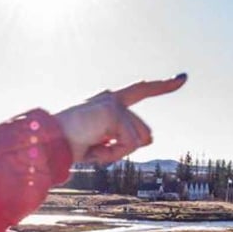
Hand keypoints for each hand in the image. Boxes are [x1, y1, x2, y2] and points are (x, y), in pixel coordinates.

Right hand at [53, 73, 186, 164]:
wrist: (49, 144)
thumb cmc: (70, 146)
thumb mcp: (101, 144)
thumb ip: (123, 140)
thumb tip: (149, 138)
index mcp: (110, 101)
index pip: (142, 90)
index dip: (164, 86)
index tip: (183, 78)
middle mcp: (113, 97)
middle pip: (144, 134)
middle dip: (125, 151)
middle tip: (96, 150)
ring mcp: (112, 102)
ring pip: (138, 141)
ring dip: (116, 154)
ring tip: (92, 148)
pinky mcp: (112, 111)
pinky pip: (128, 144)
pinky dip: (112, 154)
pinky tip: (94, 148)